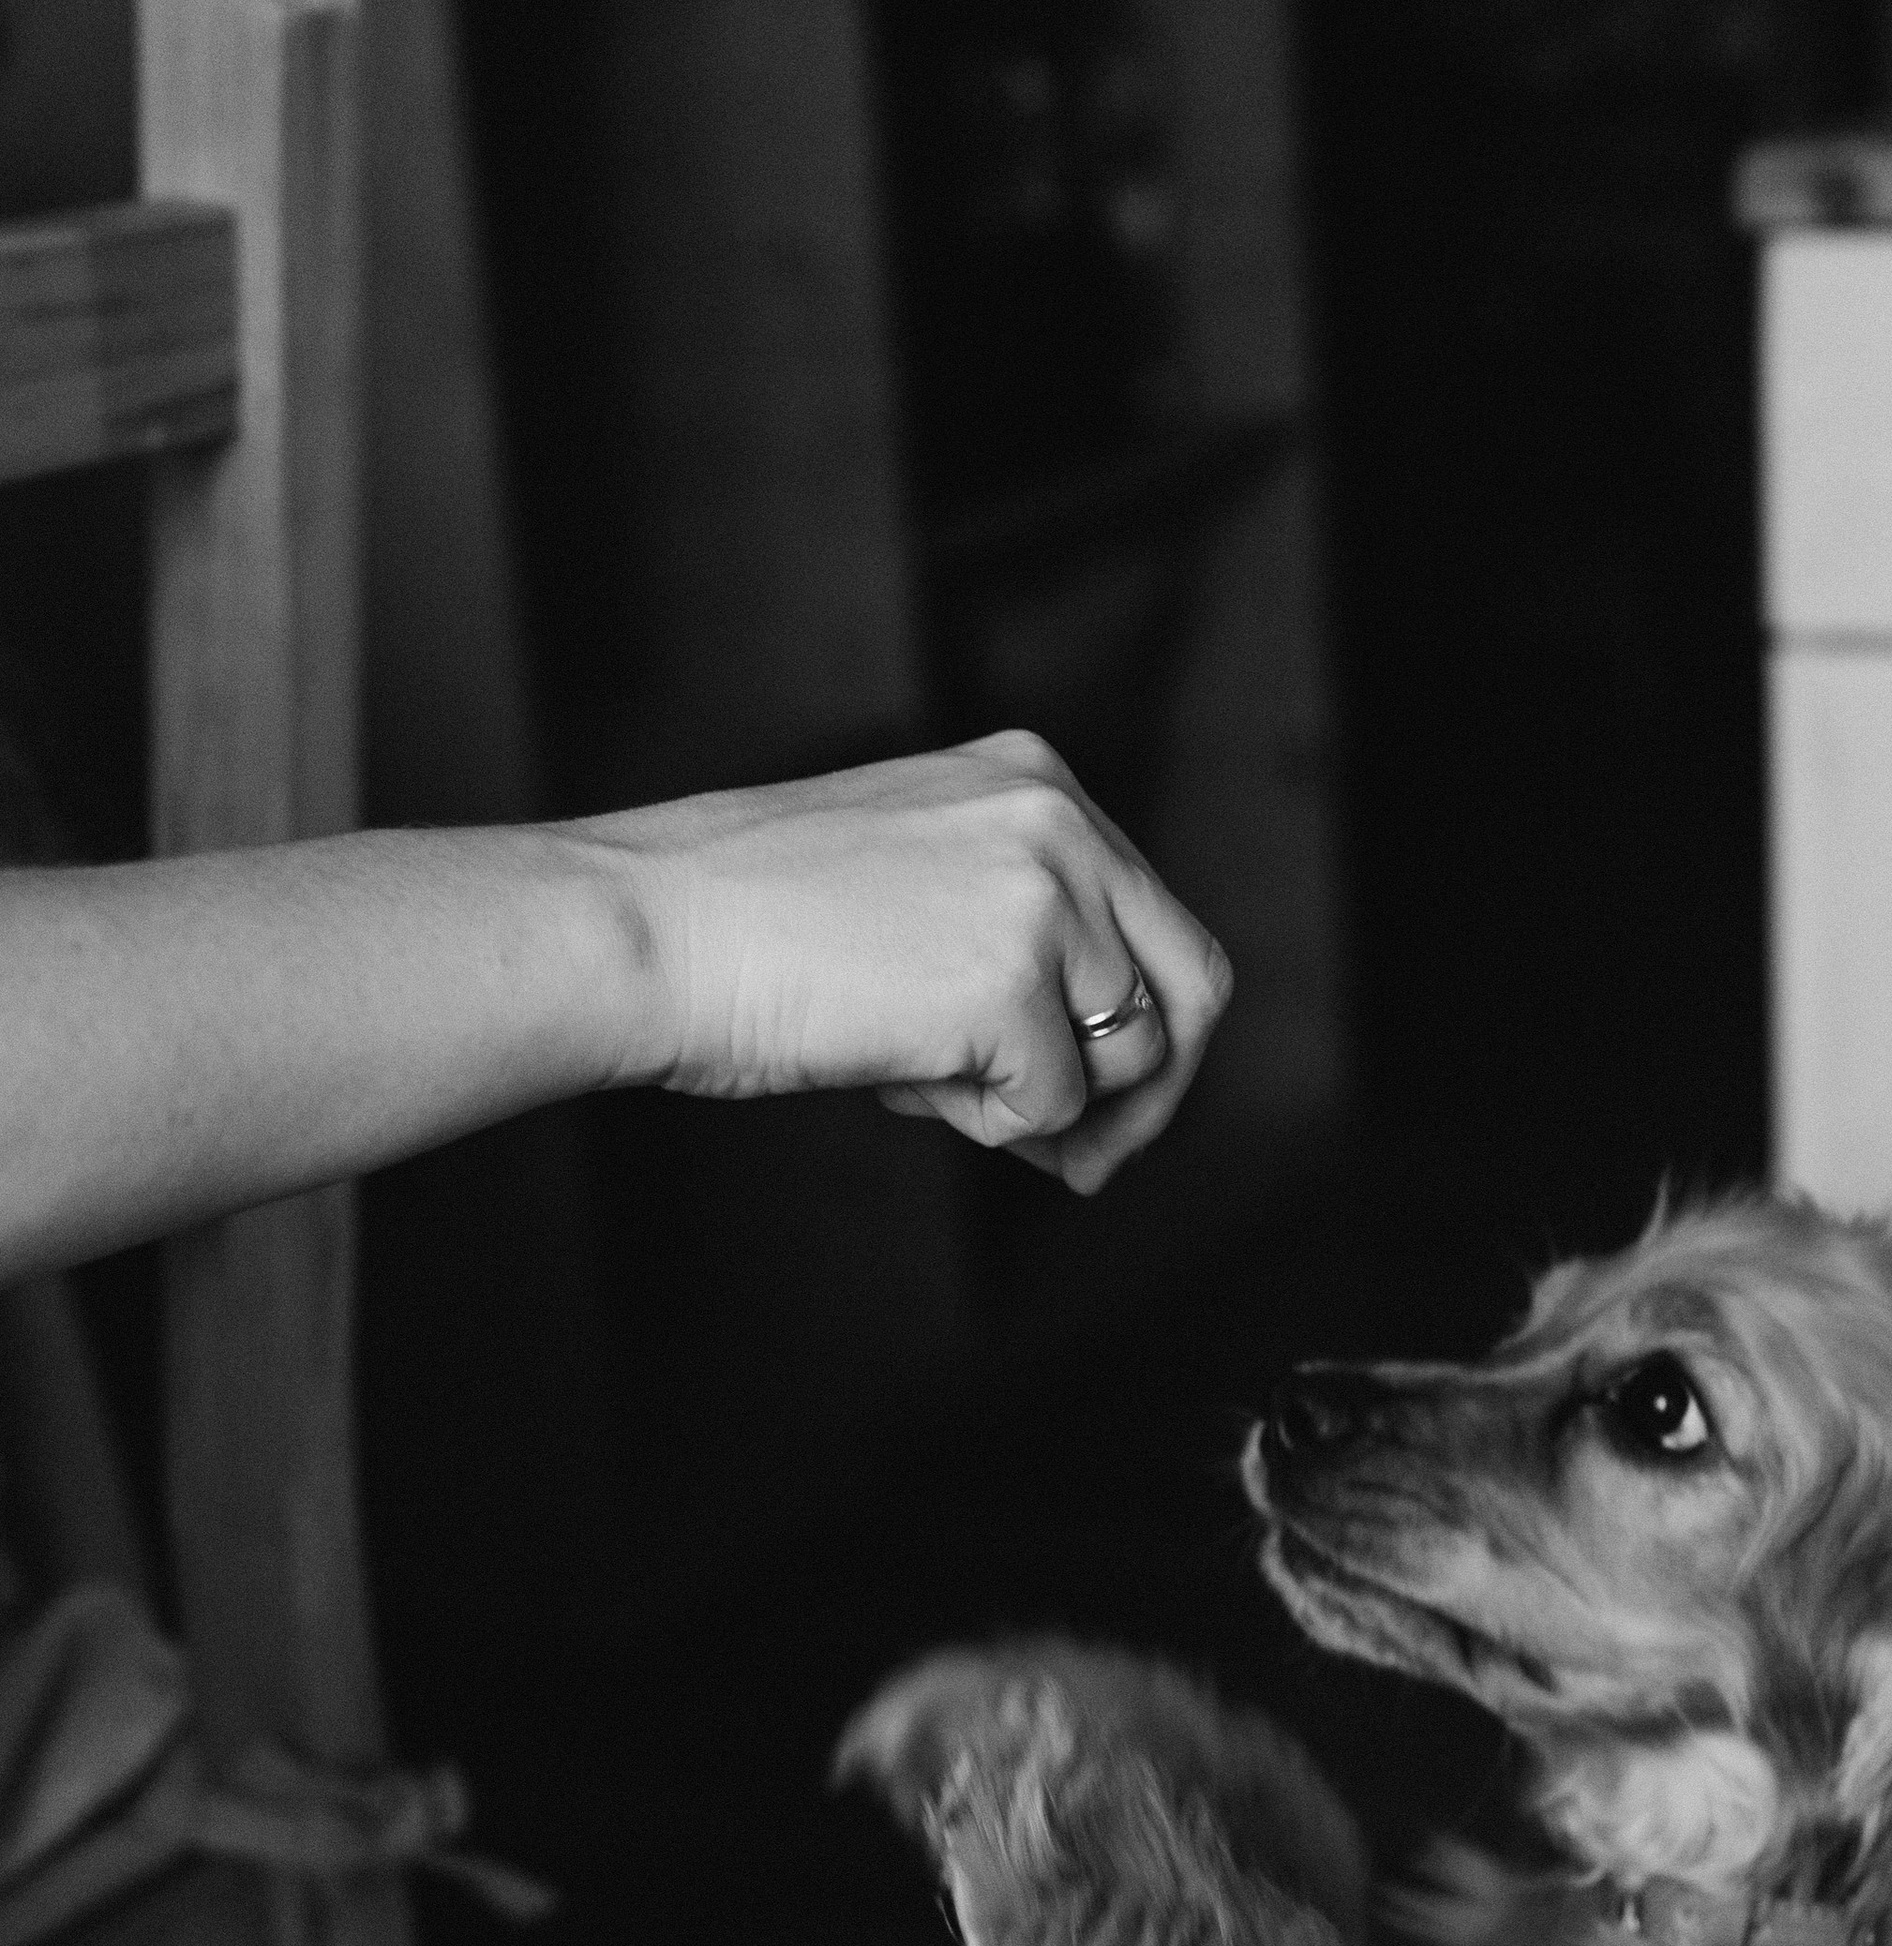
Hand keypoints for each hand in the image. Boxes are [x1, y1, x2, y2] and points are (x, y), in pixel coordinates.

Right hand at [581, 730, 1231, 1192]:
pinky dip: (984, 1123)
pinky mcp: (1014, 986)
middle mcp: (1062, 823)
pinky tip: (894, 1074)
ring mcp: (1045, 900)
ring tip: (920, 1075)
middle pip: (1191, 988)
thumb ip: (1018, 946)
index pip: (1157, 921)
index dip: (1144, 1030)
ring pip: (1121, 1060)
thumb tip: (1099, 1086)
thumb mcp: (915, 888)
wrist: (646, 929)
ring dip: (1037, 1104)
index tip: (1106, 1102)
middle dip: (1153, 1093)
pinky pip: (1052, 1107)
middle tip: (1089, 1162)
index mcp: (1037, 783)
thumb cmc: (749, 926)